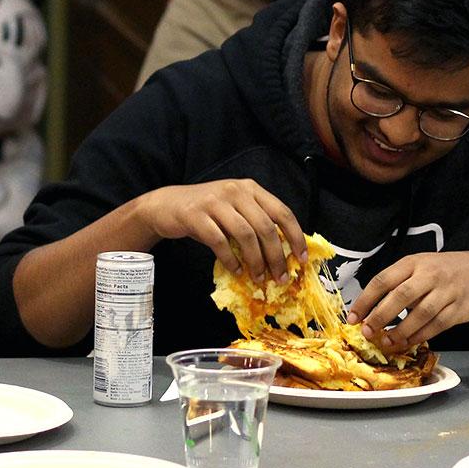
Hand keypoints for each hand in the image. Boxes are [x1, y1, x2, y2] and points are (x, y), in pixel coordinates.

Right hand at [135, 178, 307, 280]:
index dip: (295, 236)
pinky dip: (231, 260)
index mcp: (250, 188)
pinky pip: (220, 242)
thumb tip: (282, 253)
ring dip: (256, 262)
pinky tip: (235, 270)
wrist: (167, 205)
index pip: (282, 212)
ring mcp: (215, 202)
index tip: (301, 258)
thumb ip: (256, 222)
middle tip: (280, 277)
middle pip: (266, 227)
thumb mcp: (235, 208)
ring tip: (258, 278)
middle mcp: (236, 191)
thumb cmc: (206, 211)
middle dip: (276, 256)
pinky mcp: (197, 215)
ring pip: (246, 235)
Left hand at [345, 251, 468, 352]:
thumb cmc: (441, 271)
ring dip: (401, 331)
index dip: (365, 301)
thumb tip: (368, 312)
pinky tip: (409, 342)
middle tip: (367, 333)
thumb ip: (397, 285)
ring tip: (387, 342)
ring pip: (421, 313)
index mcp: (413, 263)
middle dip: (381, 316)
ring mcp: (447, 290)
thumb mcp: (418, 268)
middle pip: (401, 296)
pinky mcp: (460, 308)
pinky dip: (421, 336)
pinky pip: (438, 325)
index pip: (383, 280)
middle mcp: (430, 274)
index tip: (352, 318)